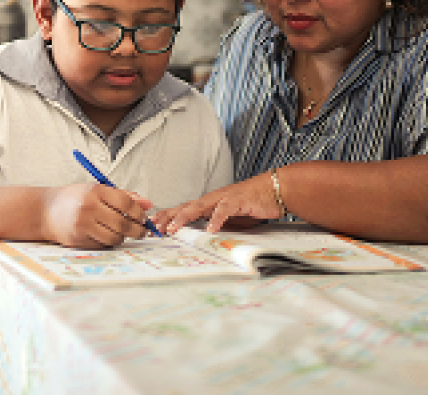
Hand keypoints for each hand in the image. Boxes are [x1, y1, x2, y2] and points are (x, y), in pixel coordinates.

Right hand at [42, 183, 152, 247]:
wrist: (45, 211)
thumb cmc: (74, 199)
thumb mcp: (97, 190)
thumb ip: (123, 196)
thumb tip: (148, 204)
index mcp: (95, 191)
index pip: (126, 203)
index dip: (139, 212)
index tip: (144, 217)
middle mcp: (88, 207)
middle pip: (122, 223)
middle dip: (137, 230)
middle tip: (141, 231)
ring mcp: (82, 225)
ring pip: (115, 237)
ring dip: (123, 237)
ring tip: (121, 232)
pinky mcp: (78, 239)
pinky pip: (103, 245)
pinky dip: (108, 241)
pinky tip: (105, 235)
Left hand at [152, 173, 279, 233]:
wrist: (274, 189)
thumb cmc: (252, 204)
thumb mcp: (230, 220)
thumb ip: (217, 226)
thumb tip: (204, 238)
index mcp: (208, 204)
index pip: (183, 209)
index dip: (167, 216)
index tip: (153, 225)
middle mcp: (212, 199)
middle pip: (185, 207)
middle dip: (168, 217)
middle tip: (154, 227)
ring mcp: (224, 197)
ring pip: (199, 206)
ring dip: (184, 217)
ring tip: (173, 228)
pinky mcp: (238, 200)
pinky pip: (224, 209)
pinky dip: (216, 219)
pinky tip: (210, 229)